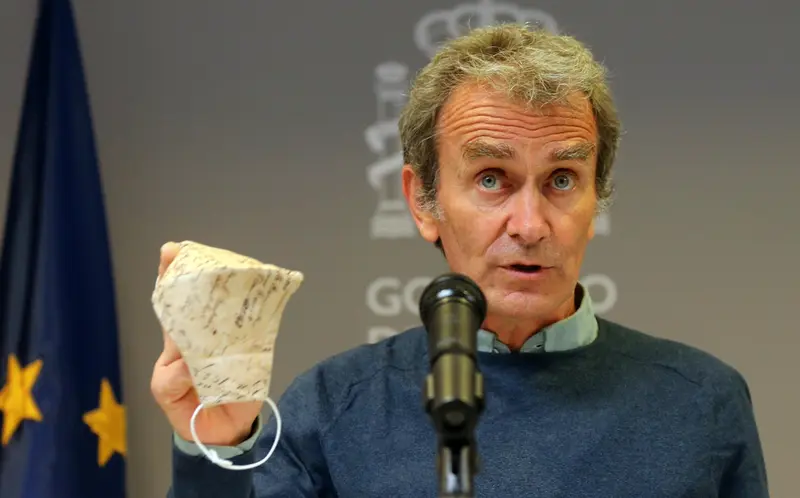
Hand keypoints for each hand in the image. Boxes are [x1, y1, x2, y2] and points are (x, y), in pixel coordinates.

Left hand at [150, 241, 263, 445]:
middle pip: (198, 297)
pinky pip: (251, 324)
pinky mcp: (251, 347)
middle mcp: (202, 334)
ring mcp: (227, 339)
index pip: (171, 304)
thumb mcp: (168, 394)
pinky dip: (254, 306)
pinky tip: (257, 289)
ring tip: (227, 263)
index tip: (170, 252)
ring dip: (225, 284)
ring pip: (224, 307)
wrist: (223, 433)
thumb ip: (171, 379)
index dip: (168, 278)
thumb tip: (189, 360)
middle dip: (194, 270)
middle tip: (192, 249)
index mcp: (178, 342)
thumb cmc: (190, 410)